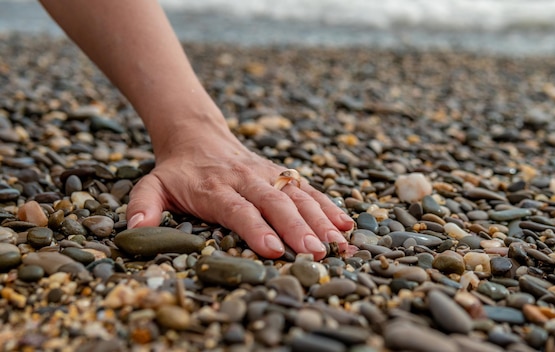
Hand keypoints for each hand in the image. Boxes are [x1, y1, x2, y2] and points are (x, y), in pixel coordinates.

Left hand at [125, 130, 353, 259]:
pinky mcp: (282, 175)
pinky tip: (346, 224)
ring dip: (319, 219)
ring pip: (297, 196)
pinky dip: (328, 205)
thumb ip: (143, 205)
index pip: (238, 209)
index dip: (256, 228)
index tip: (273, 249)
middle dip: (296, 228)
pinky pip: (308, 189)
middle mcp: (246, 179)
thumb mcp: (152, 185)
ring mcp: (268, 175)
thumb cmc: (178, 171)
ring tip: (337, 243)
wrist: (199, 136)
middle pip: (274, 203)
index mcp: (215, 187)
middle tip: (314, 253)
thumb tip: (135, 230)